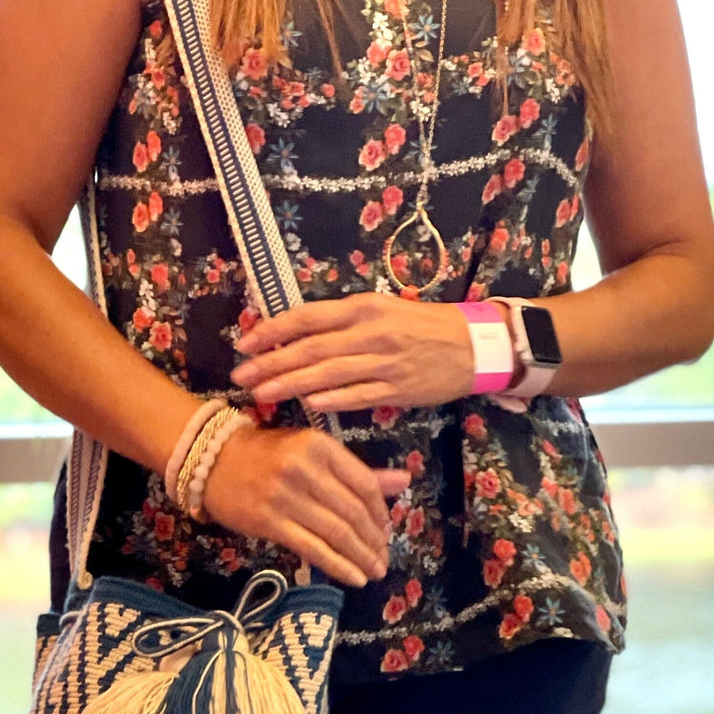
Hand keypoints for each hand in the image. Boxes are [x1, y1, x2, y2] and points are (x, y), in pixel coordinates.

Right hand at [198, 422, 412, 586]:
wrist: (212, 460)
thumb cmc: (267, 454)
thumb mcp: (313, 452)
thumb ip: (357, 471)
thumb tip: (405, 481)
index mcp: (320, 446)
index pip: (364, 484)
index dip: (381, 514)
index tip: (386, 533)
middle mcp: (304, 468)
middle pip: (353, 512)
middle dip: (374, 541)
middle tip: (383, 560)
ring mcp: (285, 496)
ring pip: (336, 533)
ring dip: (360, 557)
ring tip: (373, 572)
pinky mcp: (269, 521)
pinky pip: (311, 548)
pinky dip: (337, 566)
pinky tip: (353, 578)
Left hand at [228, 293, 482, 411]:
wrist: (472, 344)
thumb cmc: (420, 326)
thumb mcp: (381, 310)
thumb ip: (341, 322)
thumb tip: (295, 334)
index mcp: (362, 307)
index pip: (307, 317)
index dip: (272, 330)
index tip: (244, 343)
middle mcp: (371, 331)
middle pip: (311, 348)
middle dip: (271, 363)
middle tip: (241, 376)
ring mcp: (385, 362)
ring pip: (328, 373)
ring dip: (291, 384)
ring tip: (261, 394)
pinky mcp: (399, 389)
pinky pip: (359, 396)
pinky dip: (332, 400)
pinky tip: (308, 405)